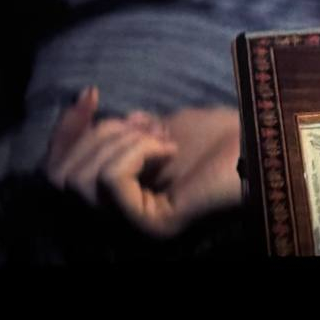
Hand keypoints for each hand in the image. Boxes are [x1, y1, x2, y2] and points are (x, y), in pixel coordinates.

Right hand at [46, 88, 242, 237]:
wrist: (260, 144)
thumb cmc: (219, 138)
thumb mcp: (155, 125)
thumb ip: (119, 129)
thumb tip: (88, 110)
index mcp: (117, 195)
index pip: (59, 172)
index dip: (66, 130)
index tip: (91, 94)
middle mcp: (119, 216)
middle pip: (60, 177)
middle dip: (97, 135)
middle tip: (145, 127)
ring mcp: (133, 224)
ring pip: (79, 180)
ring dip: (118, 142)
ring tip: (161, 139)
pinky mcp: (151, 225)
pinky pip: (109, 181)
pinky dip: (134, 152)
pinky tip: (169, 149)